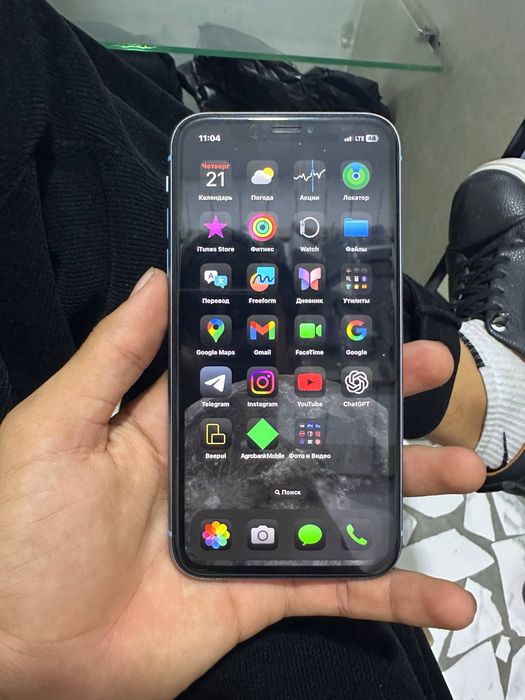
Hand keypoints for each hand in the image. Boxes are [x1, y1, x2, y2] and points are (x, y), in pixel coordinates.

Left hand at [0, 268, 485, 699]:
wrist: (13, 649)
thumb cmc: (17, 531)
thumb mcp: (59, 426)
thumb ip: (114, 357)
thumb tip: (153, 281)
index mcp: (180, 423)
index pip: (259, 371)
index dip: (305, 343)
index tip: (355, 315)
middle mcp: (224, 470)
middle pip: (315, 427)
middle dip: (375, 403)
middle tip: (432, 374)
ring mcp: (250, 530)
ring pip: (341, 499)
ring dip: (403, 488)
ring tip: (463, 469)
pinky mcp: (260, 590)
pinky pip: (337, 587)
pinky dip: (393, 592)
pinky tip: (446, 595)